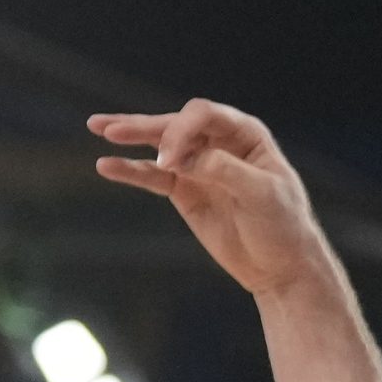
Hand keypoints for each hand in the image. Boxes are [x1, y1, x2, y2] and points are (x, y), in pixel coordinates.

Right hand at [89, 100, 330, 296]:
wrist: (282, 266)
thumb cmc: (283, 225)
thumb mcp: (261, 195)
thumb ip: (223, 171)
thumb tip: (181, 158)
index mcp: (247, 135)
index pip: (204, 115)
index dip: (181, 129)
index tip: (170, 161)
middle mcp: (221, 143)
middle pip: (177, 125)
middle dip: (146, 126)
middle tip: (111, 130)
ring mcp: (200, 166)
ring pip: (160, 145)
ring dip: (131, 136)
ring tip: (98, 127)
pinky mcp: (186, 191)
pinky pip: (152, 176)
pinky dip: (130, 170)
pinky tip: (106, 166)